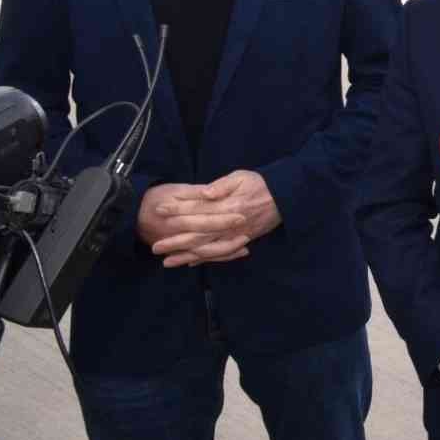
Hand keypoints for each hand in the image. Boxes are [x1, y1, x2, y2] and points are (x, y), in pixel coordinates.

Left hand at [146, 170, 282, 267]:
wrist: (285, 198)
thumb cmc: (261, 184)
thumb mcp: (242, 177)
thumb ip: (222, 185)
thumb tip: (204, 193)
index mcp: (229, 205)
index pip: (198, 209)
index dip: (177, 209)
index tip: (159, 210)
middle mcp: (231, 224)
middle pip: (199, 234)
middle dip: (175, 241)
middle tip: (154, 247)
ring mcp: (236, 235)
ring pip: (208, 249)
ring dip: (187, 256)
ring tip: (167, 262)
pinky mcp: (242, 241)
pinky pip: (221, 254)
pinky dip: (205, 259)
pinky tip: (190, 262)